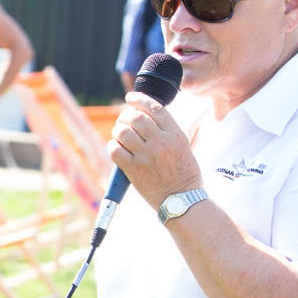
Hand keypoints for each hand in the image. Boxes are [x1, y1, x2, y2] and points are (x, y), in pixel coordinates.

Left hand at [107, 91, 201, 209]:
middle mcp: (160, 142)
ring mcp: (146, 156)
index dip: (139, 99)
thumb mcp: (185, 145)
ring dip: (118, 131)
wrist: (182, 200)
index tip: (130, 97)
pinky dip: (112, 146)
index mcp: (175, 134)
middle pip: (135, 117)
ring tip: (120, 136)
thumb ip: (168, 130)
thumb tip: (148, 115)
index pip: (154, 108)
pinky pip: (115, 150)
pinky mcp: (134, 170)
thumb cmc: (184, 174)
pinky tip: (116, 148)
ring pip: (123, 132)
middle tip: (124, 121)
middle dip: (125, 116)